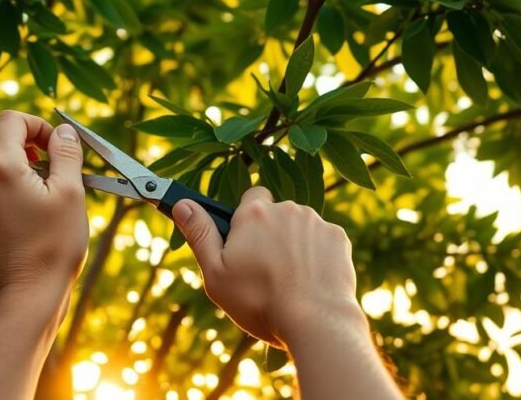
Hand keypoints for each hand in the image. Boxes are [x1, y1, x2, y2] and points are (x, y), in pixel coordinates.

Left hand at [0, 110, 87, 317]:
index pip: (11, 120)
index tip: (52, 144)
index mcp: (0, 166)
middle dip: (13, 134)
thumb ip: (66, 154)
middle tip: (37, 156)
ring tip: (12, 170)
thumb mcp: (71, 195)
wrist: (22, 300)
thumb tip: (63, 131)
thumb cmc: (52, 249)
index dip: (36, 125)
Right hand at [172, 186, 361, 347]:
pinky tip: (312, 279)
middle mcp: (286, 208)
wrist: (316, 322)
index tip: (245, 244)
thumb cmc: (260, 301)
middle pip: (276, 213)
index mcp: (253, 213)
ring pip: (300, 225)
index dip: (246, 219)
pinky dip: (318, 254)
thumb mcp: (215, 273)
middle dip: (271, 232)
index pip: (250, 197)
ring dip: (295, 243)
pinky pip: (324, 239)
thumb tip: (182, 203)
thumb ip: (199, 234)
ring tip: (291, 279)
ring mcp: (316, 222)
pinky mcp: (339, 238)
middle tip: (266, 268)